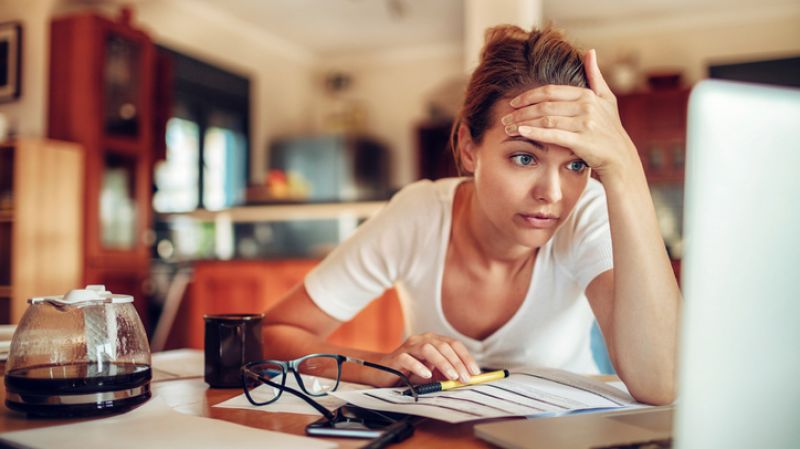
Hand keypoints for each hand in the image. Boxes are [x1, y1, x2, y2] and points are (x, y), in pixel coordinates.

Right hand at [369, 333, 480, 386]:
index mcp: (432, 340)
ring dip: (443, 363)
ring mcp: (408, 347)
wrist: (383, 372)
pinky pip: (408, 359)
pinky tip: (427, 375)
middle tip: (465, 378)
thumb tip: (465, 378)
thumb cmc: (410, 372)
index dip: (466, 357)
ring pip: (428, 349)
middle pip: (443, 346)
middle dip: (457, 363)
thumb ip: (445, 372)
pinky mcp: (396, 357)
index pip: (453, 344)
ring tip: (452, 376)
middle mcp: (422, 339)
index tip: (475, 372)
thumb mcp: (432, 372)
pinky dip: (419, 366)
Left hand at [502, 49, 639, 183]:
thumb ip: (595, 76)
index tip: (513, 102)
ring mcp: (585, 123)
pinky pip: (553, 134)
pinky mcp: (582, 141)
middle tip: (504, 117)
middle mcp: (586, 106)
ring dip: (523, 122)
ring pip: (546, 119)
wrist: (620, 157)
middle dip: (521, 111)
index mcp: (587, 95)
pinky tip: (521, 131)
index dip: (529, 96)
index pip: (550, 91)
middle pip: (544, 105)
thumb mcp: (606, 98)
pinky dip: (535, 132)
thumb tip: (589, 51)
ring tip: (507, 127)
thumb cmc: (611, 127)